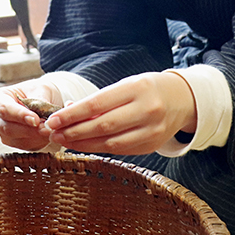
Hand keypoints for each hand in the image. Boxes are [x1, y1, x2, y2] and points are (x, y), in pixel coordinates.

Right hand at [0, 79, 63, 150]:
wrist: (42, 99)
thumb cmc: (37, 90)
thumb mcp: (40, 88)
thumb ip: (39, 101)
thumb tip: (42, 116)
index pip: (4, 109)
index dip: (20, 115)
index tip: (36, 120)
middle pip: (8, 128)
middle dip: (30, 129)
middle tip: (47, 127)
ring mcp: (2, 133)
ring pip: (17, 139)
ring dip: (36, 137)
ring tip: (51, 129)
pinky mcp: (14, 143)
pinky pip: (26, 146)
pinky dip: (39, 141)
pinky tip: (48, 134)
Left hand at [45, 71, 195, 154]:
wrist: (182, 99)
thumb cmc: (147, 89)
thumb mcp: (126, 85)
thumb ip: (100, 100)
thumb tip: (68, 111)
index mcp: (137, 88)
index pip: (97, 104)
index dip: (72, 114)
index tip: (53, 119)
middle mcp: (147, 110)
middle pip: (102, 125)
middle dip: (74, 131)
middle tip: (53, 134)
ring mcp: (152, 130)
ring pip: (110, 142)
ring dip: (83, 143)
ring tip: (64, 141)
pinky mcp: (152, 145)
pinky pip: (120, 150)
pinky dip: (99, 148)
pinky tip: (84, 145)